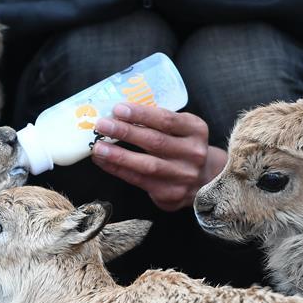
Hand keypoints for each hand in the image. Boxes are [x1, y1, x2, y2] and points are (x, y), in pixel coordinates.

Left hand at [91, 103, 226, 211]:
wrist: (205, 179)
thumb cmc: (182, 147)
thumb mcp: (181, 128)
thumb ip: (157, 122)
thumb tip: (116, 114)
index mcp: (196, 130)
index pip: (166, 120)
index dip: (141, 114)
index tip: (118, 109)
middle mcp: (193, 153)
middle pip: (155, 141)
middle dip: (125, 132)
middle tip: (102, 125)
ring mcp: (183, 175)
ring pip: (147, 165)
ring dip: (118, 155)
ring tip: (97, 147)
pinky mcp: (170, 193)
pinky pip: (139, 180)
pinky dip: (118, 170)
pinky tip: (103, 162)